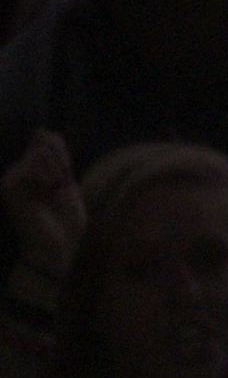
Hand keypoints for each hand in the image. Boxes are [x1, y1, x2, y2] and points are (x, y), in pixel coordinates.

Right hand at [2, 129, 82, 285]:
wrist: (59, 247)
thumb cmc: (66, 221)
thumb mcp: (67, 184)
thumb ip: (57, 158)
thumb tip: (44, 131)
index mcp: (32, 171)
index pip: (48, 142)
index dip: (63, 156)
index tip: (65, 179)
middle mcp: (18, 172)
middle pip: (46, 145)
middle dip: (62, 165)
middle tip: (59, 189)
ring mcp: (11, 178)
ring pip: (41, 153)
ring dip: (57, 172)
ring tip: (53, 192)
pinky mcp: (9, 184)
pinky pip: (33, 164)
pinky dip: (48, 176)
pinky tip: (47, 191)